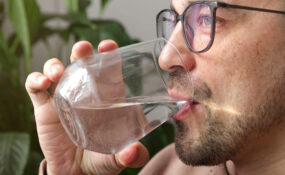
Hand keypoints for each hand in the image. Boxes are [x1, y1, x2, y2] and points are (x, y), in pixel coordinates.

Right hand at [25, 40, 148, 174]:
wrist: (76, 172)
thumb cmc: (101, 158)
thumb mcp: (119, 157)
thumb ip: (131, 155)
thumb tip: (135, 152)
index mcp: (106, 97)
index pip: (108, 69)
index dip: (108, 54)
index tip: (108, 46)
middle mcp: (85, 92)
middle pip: (81, 62)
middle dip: (81, 51)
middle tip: (83, 49)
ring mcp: (63, 97)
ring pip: (56, 69)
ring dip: (55, 64)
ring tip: (57, 73)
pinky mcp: (45, 108)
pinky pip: (35, 87)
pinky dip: (35, 80)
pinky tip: (42, 83)